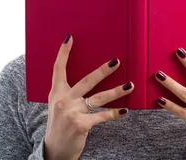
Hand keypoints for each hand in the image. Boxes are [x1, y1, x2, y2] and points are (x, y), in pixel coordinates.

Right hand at [44, 34, 133, 159]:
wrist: (54, 150)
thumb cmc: (59, 124)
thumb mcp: (58, 106)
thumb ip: (69, 92)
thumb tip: (90, 77)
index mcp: (56, 93)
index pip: (58, 69)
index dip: (63, 53)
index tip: (70, 38)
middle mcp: (62, 100)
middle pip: (86, 81)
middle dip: (103, 71)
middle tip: (117, 61)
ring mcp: (71, 112)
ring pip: (99, 98)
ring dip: (117, 91)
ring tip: (131, 85)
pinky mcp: (81, 125)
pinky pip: (102, 116)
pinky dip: (114, 113)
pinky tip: (125, 110)